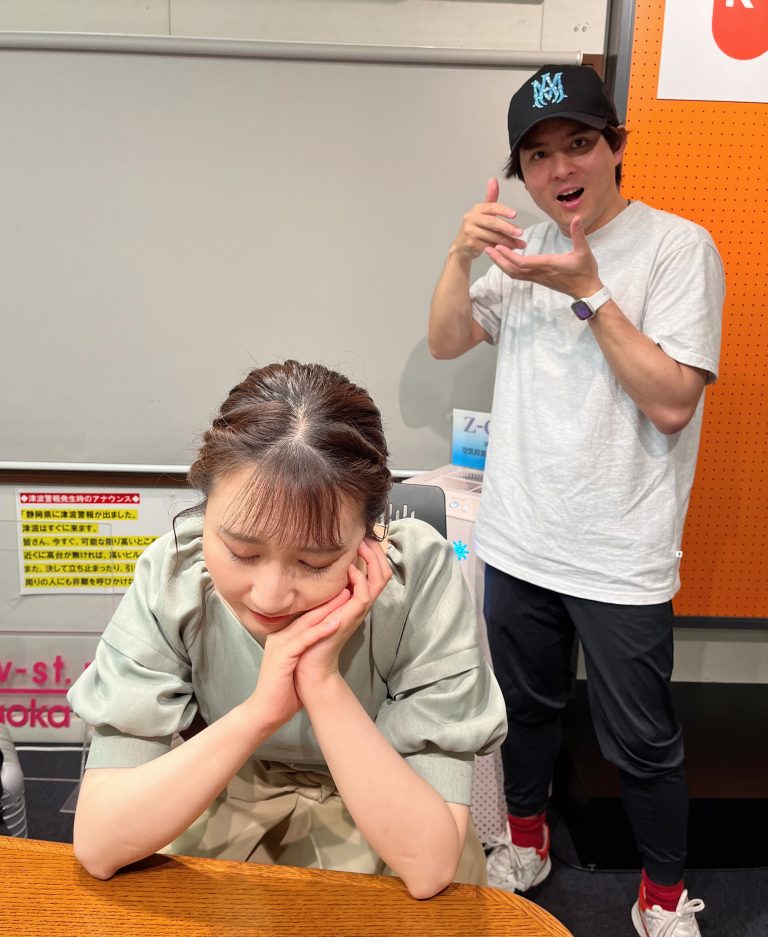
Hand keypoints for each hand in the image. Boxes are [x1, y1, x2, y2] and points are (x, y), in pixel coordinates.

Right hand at [247, 588, 350, 731]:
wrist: (265, 712)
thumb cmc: (283, 692)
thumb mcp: (297, 665)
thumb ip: (307, 652)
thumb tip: (326, 648)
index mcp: (283, 637)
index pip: (307, 616)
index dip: (326, 604)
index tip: (343, 593)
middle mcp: (280, 636)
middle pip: (308, 614)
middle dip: (330, 600)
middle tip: (349, 585)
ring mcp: (280, 645)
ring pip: (307, 623)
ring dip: (329, 610)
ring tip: (347, 597)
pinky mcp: (283, 656)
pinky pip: (304, 640)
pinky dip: (321, 631)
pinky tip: (336, 623)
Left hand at [294, 538, 391, 694]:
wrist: (308, 666)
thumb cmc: (309, 636)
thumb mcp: (317, 606)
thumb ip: (322, 589)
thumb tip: (313, 566)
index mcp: (355, 599)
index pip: (375, 571)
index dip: (372, 552)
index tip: (361, 535)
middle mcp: (361, 603)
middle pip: (383, 572)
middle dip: (376, 551)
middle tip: (366, 535)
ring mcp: (359, 611)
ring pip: (380, 580)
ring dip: (372, 559)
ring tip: (361, 545)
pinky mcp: (351, 618)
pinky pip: (365, 594)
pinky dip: (360, 578)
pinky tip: (349, 568)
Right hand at [451, 179, 525, 259]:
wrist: (461, 247)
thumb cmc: (476, 228)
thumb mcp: (482, 212)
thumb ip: (490, 198)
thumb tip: (493, 179)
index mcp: (477, 209)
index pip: (492, 207)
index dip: (503, 210)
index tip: (515, 215)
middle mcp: (471, 218)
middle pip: (492, 223)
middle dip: (507, 228)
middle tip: (520, 232)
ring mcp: (470, 231)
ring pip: (492, 236)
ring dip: (507, 241)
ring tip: (519, 244)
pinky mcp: (470, 244)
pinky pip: (488, 246)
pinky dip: (499, 248)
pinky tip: (508, 250)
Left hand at [485, 215, 600, 298]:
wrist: (586, 291)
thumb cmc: (585, 271)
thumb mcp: (584, 251)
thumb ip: (578, 234)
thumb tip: (576, 218)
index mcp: (547, 265)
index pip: (523, 262)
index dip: (509, 256)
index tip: (498, 246)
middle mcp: (539, 273)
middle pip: (513, 269)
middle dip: (499, 260)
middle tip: (486, 249)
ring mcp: (537, 278)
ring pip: (514, 274)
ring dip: (502, 264)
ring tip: (491, 253)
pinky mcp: (538, 279)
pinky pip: (519, 275)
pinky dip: (509, 268)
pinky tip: (504, 260)